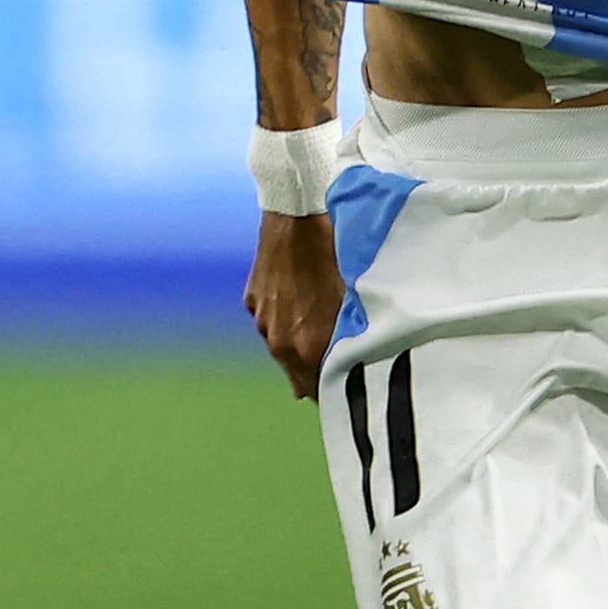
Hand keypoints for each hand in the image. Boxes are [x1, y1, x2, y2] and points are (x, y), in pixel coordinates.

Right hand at [245, 211, 341, 401]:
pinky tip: (300, 301)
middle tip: (336, 364)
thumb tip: (354, 362)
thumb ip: (351, 340)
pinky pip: (271, 322)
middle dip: (315, 373)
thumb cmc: (335, 257)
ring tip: (318, 328)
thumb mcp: (351, 302)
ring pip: (282, 348)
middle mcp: (280, 341)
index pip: (318, 390)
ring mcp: (263, 321)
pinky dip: (285, 319)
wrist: (297, 217)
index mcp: (309, 346)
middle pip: (296, 375)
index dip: (333, 391)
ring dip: (299, 344)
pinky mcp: (253, 300)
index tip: (346, 388)